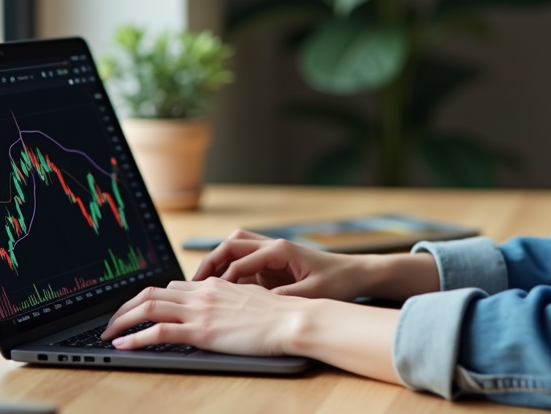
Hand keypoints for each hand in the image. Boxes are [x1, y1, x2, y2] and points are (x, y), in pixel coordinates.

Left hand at [99, 278, 305, 355]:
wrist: (293, 318)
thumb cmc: (280, 315)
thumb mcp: (249, 301)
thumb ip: (229, 301)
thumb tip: (219, 310)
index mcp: (214, 285)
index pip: (171, 287)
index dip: (148, 299)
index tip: (135, 312)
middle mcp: (202, 293)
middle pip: (151, 293)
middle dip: (125, 308)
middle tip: (112, 323)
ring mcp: (200, 311)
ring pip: (148, 307)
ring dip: (121, 320)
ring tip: (107, 334)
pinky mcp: (201, 331)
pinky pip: (158, 331)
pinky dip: (135, 338)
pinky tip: (123, 345)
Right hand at [191, 229, 368, 300]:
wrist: (356, 274)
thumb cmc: (338, 281)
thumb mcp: (312, 294)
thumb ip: (284, 298)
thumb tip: (257, 305)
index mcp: (281, 249)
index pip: (241, 260)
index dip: (223, 278)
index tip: (209, 295)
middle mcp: (273, 246)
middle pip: (232, 246)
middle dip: (211, 262)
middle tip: (194, 284)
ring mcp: (272, 254)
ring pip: (236, 249)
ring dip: (219, 263)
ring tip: (203, 285)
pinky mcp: (273, 265)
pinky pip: (245, 263)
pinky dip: (230, 272)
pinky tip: (223, 291)